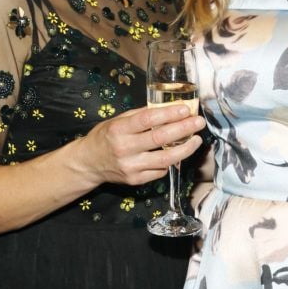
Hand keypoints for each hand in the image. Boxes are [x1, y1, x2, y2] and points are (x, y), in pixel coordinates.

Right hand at [81, 103, 204, 187]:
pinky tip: (177, 153)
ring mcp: (131, 167)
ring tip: (196, 140)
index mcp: (119, 129)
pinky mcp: (136, 180)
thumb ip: (141, 116)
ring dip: (185, 149)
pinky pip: (160, 170)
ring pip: (165, 159)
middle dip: (184, 129)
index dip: (169, 114)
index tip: (185, 109)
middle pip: (160, 138)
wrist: (89, 163)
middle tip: (199, 122)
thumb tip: (168, 108)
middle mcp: (125, 149)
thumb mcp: (118, 121)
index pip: (148, 119)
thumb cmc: (106, 137)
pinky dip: (171, 161)